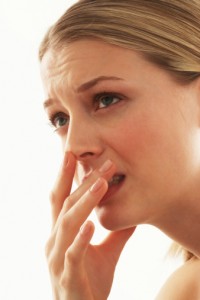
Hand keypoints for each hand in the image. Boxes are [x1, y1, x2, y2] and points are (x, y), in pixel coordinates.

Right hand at [45, 152, 134, 299]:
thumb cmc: (89, 282)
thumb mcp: (106, 252)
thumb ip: (116, 232)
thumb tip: (133, 214)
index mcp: (60, 234)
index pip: (61, 198)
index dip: (65, 176)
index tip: (74, 155)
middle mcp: (54, 241)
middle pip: (63, 204)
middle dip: (77, 180)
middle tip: (94, 160)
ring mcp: (58, 259)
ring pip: (67, 224)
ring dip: (83, 202)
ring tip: (101, 183)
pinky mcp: (68, 276)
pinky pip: (73, 255)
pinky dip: (81, 239)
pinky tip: (91, 225)